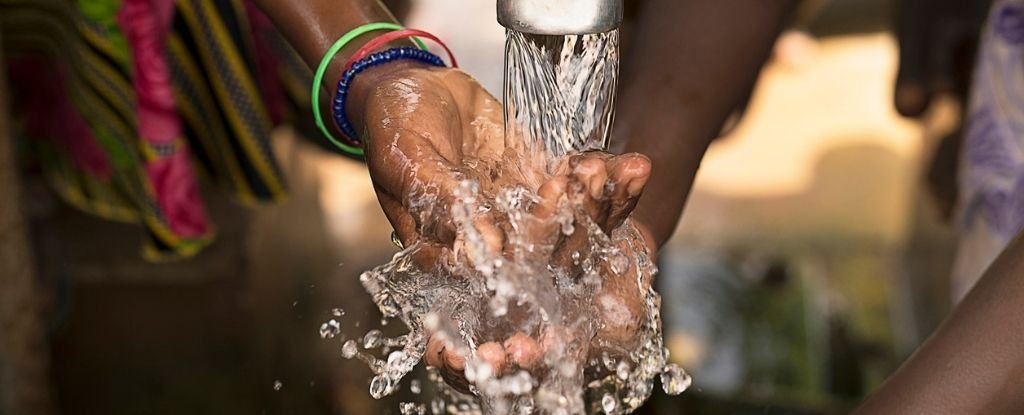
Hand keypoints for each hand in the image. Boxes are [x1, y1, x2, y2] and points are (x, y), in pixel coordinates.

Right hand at [347, 62, 654, 390]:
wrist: (410, 87)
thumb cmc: (394, 126)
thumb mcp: (408, 161)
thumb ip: (443, 202)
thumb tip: (488, 249)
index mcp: (448, 255)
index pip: (495, 275)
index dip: (532, 261)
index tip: (558, 215)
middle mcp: (489, 247)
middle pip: (543, 251)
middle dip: (577, 219)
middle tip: (595, 183)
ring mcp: (518, 218)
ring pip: (568, 223)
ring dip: (600, 201)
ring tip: (626, 170)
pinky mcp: (538, 188)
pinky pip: (575, 191)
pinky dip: (604, 180)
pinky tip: (634, 164)